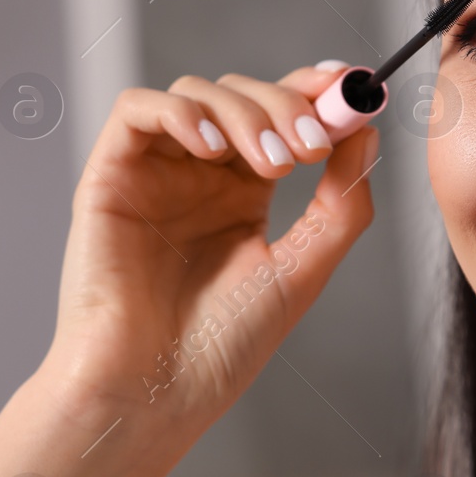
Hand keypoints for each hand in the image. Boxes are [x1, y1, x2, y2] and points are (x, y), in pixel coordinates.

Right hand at [40, 63, 377, 437]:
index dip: (315, 91)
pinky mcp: (110, 176)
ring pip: (197, 93)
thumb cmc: (224, 344)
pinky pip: (136, 111)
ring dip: (245, 113)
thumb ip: (340, 202)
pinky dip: (180, 112)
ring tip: (274, 166)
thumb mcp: (304, 267)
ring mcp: (155, 173)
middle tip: (312, 147)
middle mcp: (198, 176)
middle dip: (286, 106)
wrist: (157, 390)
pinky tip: (211, 147)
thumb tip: (365, 133)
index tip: (352, 86)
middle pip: (244, 95)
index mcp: (243, 194)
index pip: (280, 116)